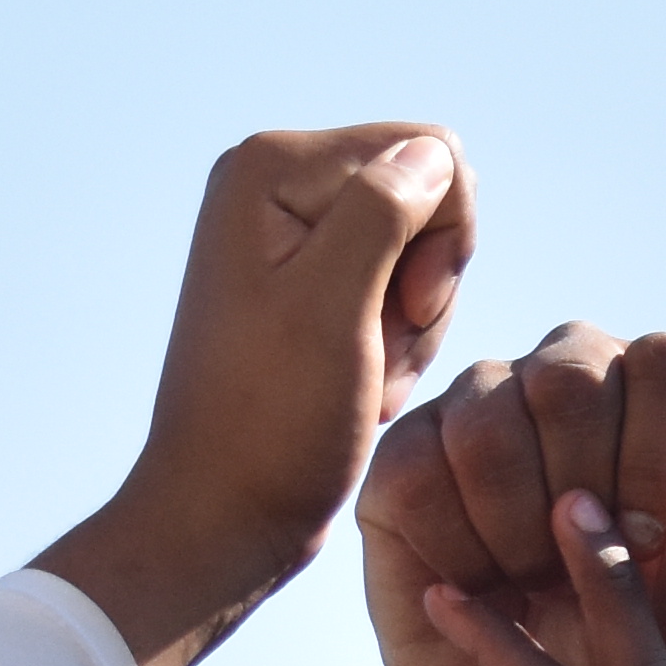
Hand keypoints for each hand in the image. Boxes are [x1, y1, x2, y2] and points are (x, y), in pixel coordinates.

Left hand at [39, 125, 478, 665]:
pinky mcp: (304, 283)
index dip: (440, 236)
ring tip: (365, 379)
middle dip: (425, 282)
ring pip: (423, 251)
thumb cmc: (272, 422)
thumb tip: (433, 151)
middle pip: (430, 197)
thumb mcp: (337, 307)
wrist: (224, 514)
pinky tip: (361, 387)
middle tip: (379, 352)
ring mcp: (289, 235)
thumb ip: (385, 210)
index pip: (430, 151)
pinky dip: (397, 342)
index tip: (395, 311)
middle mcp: (274, 184)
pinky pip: (397, 289)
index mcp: (272, 167)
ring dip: (413, 325)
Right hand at [358, 326, 665, 665]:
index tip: (649, 545)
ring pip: (488, 427)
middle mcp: (572, 373)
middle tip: (586, 575)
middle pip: (570, 379)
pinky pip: (420, 476)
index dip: (660, 458)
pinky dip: (459, 551)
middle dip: (587, 496)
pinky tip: (484, 588)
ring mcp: (479, 406)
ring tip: (537, 585)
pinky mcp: (404, 457)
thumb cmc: (661, 653)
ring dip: (520, 533)